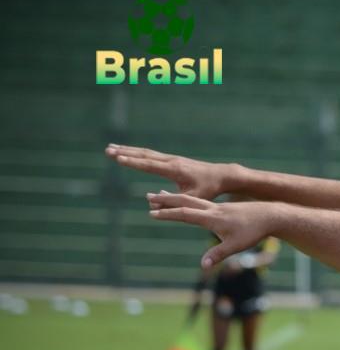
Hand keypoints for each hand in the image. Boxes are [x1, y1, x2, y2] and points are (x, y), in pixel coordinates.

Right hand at [106, 144, 233, 200]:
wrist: (221, 175)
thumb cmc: (209, 188)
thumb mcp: (193, 197)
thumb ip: (173, 201)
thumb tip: (151, 202)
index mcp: (174, 169)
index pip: (149, 165)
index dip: (133, 162)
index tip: (118, 158)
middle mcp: (171, 161)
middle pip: (144, 155)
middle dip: (125, 152)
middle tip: (107, 150)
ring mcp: (172, 158)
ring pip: (146, 153)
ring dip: (128, 150)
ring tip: (111, 147)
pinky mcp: (173, 160)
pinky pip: (152, 154)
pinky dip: (138, 152)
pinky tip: (129, 152)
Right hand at [147, 191, 273, 268]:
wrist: (270, 215)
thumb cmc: (253, 232)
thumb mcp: (235, 246)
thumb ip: (218, 255)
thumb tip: (203, 266)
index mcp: (213, 218)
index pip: (185, 214)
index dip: (168, 214)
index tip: (152, 213)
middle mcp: (213, 209)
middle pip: (185, 202)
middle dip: (166, 200)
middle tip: (149, 196)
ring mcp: (218, 207)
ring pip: (192, 200)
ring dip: (175, 198)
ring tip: (161, 195)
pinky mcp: (223, 207)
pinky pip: (200, 202)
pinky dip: (188, 200)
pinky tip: (185, 201)